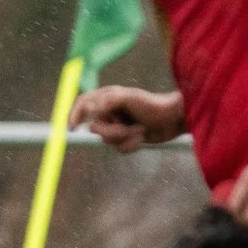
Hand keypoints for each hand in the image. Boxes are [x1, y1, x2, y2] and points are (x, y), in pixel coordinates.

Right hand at [69, 85, 183, 152]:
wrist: (175, 120)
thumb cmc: (154, 104)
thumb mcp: (130, 98)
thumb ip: (107, 101)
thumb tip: (90, 110)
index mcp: (108, 98)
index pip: (83, 104)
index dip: (74, 114)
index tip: (72, 128)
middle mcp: (110, 112)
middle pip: (95, 128)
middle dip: (112, 131)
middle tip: (126, 128)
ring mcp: (118, 126)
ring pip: (108, 141)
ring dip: (125, 139)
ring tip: (140, 131)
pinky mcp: (127, 139)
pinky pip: (120, 149)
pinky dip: (132, 146)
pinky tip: (143, 138)